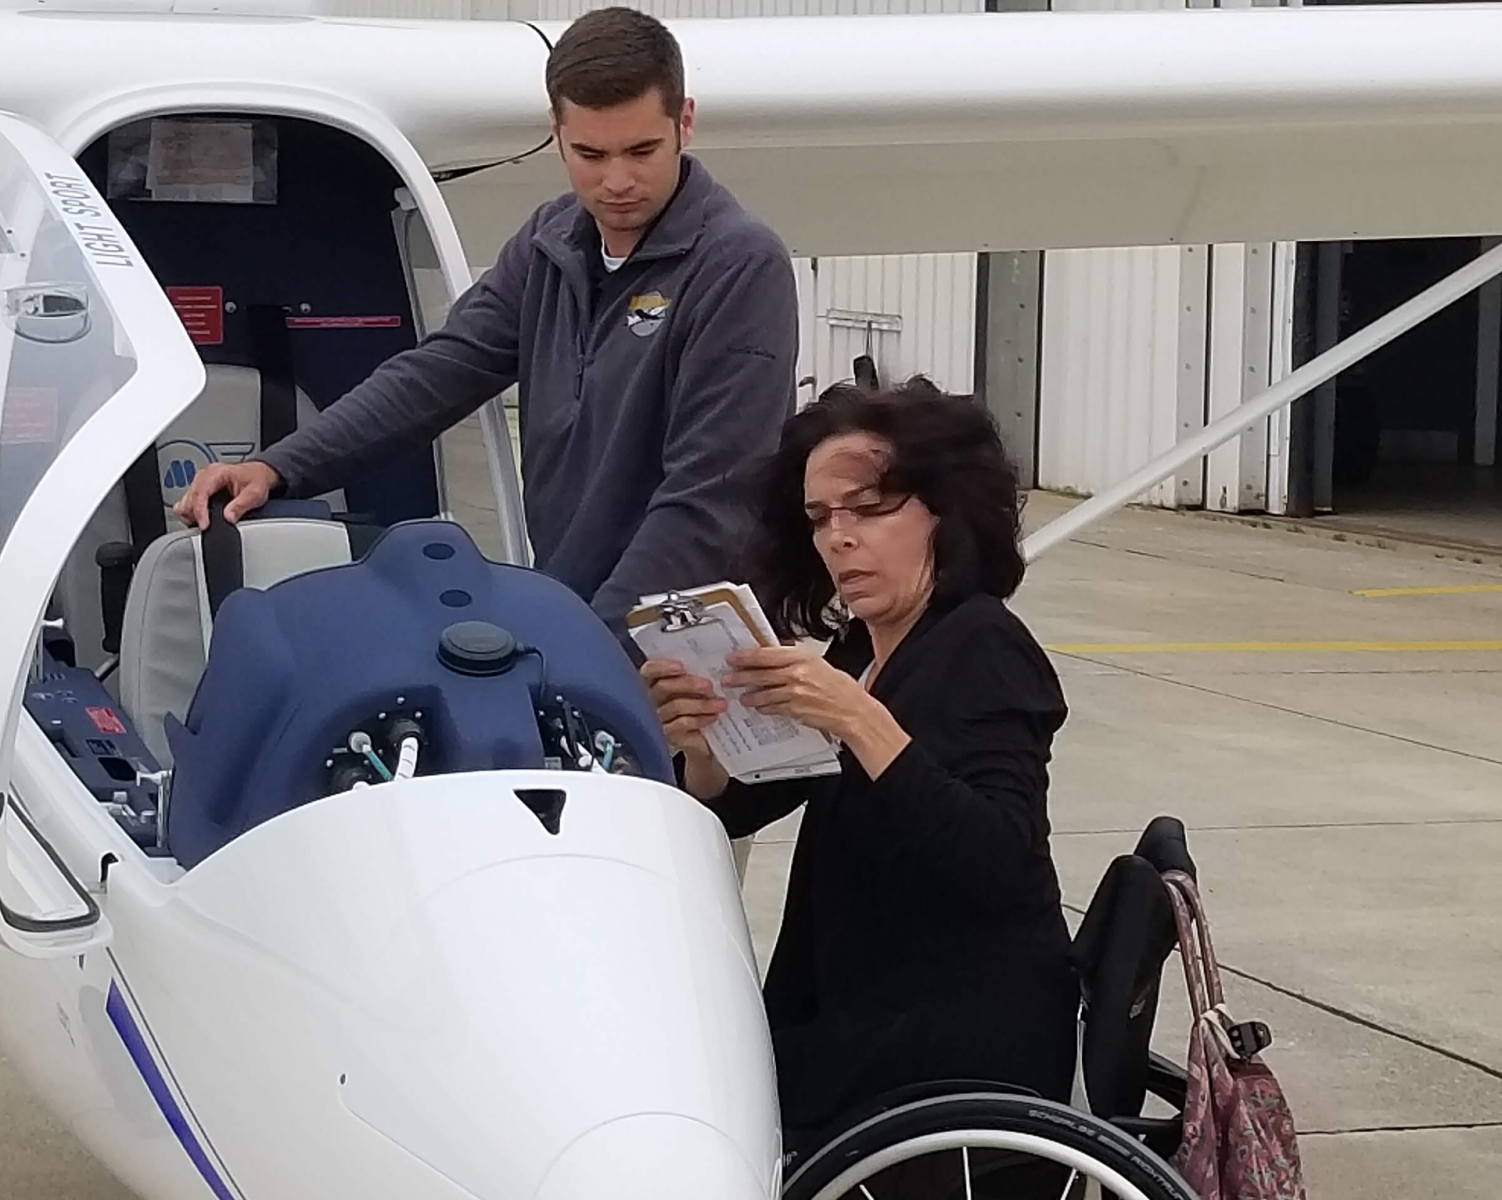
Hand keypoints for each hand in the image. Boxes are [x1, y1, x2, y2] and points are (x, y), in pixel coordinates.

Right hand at [173, 461, 279, 529]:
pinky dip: (191, 513)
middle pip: (189, 497)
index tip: (204, 525)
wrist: (257, 475)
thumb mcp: (255, 493)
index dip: (199, 510)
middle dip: (195, 514)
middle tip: (208, 526)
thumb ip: (241, 505)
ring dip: (191, 514)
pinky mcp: (199, 490)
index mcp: (217, 472)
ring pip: (184, 501)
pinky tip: (202, 518)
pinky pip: (186, 503)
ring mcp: (200, 483)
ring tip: (205, 522)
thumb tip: (228, 517)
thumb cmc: (256, 480)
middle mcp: (205, 476)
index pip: (200, 491)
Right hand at [640, 658, 729, 798]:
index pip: (649, 671)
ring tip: (721, 703)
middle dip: (687, 684)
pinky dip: (699, 719)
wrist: (700, 738)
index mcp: (652, 683)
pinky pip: (681, 724)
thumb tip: (709, 664)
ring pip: (675, 706)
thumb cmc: (695, 704)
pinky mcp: (667, 735)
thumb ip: (694, 674)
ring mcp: (657, 719)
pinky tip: (713, 717)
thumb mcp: (694, 688)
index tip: (681, 666)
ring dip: (700, 704)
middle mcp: (650, 700)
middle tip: (709, 685)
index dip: (662, 667)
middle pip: (662, 688)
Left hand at [724, 645, 911, 778]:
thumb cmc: (840, 687)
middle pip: (760, 674)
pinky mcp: (795, 710)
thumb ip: (795, 659)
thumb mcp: (819, 663)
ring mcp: (795, 694)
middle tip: (728, 678)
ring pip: (764, 693)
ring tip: (741, 696)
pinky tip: (758, 707)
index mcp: (802, 657)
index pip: (766, 654)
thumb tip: (774, 655)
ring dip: (749, 695)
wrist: (853, 710)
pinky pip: (773, 708)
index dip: (746, 656)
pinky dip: (764, 707)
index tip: (733, 657)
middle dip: (740, 677)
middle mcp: (797, 674)